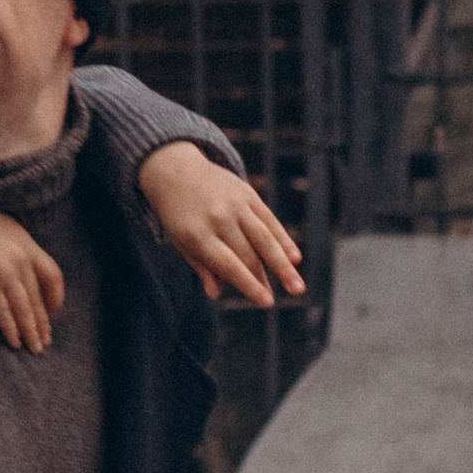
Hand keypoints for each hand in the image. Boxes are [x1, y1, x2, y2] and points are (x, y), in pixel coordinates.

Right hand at [0, 183, 63, 353]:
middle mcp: (20, 260)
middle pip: (38, 298)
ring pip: (24, 310)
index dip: (55, 297)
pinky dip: (10, 330)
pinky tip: (14, 342)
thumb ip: (18, 247)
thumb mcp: (4, 227)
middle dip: (43, 323)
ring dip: (30, 332)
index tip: (52, 312)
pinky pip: (3, 314)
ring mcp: (4, 274)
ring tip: (34, 348)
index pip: (53, 275)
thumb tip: (24, 266)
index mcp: (26, 245)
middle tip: (45, 340)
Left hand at [138, 143, 304, 304]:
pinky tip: (295, 257)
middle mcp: (218, 218)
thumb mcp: (180, 241)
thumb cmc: (177, 215)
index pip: (229, 265)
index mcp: (197, 234)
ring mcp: (234, 204)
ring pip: (264, 238)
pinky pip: (268, 219)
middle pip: (249, 254)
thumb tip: (215, 294)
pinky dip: (282, 239)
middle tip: (285, 296)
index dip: (250, 285)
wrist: (174, 170)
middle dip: (268, 278)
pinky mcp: (247, 193)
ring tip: (298, 286)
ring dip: (284, 264)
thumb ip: (200, 266)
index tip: (266, 302)